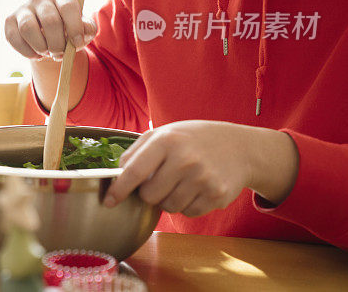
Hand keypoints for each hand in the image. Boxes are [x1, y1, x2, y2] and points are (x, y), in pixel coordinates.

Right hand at [4, 0, 96, 59]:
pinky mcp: (10, 20)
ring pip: (28, 28)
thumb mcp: (82, 29)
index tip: (77, 43)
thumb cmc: (68, 29)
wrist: (48, 35)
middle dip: (57, 43)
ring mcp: (23, 8)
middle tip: (60, 54)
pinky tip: (36, 54)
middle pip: (49, 20)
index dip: (74, 26)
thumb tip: (83, 33)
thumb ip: (88, 29)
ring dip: (40, 47)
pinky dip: (27, 52)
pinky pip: (14, 38)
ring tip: (47, 52)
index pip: (68, 6)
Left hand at [103, 120, 253, 217]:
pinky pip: (188, 213)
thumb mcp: (163, 134)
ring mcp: (203, 178)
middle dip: (149, 192)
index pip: (135, 171)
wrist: (238, 146)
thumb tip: (116, 176)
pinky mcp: (217, 195)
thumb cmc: (192, 140)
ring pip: (168, 207)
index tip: (109, 202)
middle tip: (161, 178)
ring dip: (169, 199)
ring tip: (181, 181)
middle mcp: (185, 159)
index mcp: (167, 141)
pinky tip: (196, 188)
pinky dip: (187, 205)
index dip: (119, 189)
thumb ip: (136, 153)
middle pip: (149, 196)